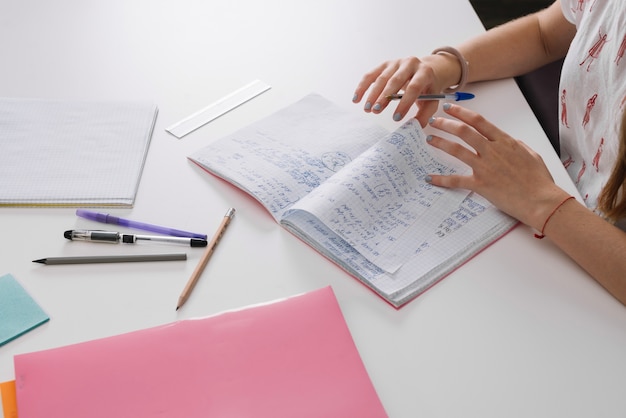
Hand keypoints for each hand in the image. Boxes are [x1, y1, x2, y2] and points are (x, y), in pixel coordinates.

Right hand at [352, 56, 442, 125]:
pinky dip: (362, 87)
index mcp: (424, 72)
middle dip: (384, 97)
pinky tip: (357, 99)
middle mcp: (410, 64)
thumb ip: (425, 114)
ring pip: (381, 78)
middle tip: (376, 111)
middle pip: (395, 81)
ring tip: (367, 109)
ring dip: (372, 94)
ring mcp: (396, 62)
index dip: (404, 103)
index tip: (396, 118)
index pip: (414, 87)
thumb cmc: (427, 87)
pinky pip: (371, 75)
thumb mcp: (432, 100)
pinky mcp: (385, 64)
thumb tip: (415, 126)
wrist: (426, 69)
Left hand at [426, 103, 569, 229]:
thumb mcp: (531, 155)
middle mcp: (492, 151)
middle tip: (434, 121)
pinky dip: (441, 179)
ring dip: (440, 143)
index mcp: (505, 142)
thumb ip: (517, 145)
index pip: (478, 121)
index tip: (450, 108)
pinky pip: (456, 180)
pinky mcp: (480, 184)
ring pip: (457, 150)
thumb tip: (509, 141)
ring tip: (429, 139)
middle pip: (464, 131)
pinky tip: (430, 178)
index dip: (461, 113)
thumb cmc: (540, 181)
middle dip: (446, 124)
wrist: (541, 201)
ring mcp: (485, 167)